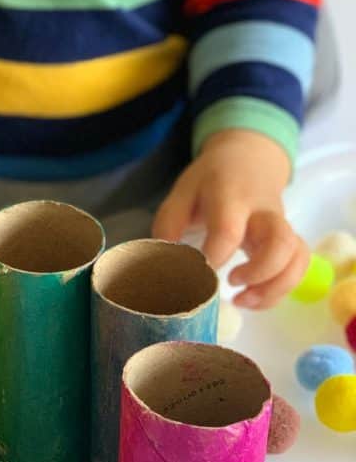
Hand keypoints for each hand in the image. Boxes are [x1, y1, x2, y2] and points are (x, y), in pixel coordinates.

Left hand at [152, 129, 308, 308]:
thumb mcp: (182, 192)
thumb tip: (163, 263)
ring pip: (296, 258)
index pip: (228, 229)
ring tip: (243, 300)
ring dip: (274, 287)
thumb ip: (169, 224)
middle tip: (230, 282)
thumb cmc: (210, 182)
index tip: (197, 273)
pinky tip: (253, 298)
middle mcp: (263, 212)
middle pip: (280, 242)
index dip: (214, 256)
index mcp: (231, 196)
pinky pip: (298, 266)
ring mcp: (281, 226)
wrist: (248, 161)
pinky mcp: (289, 240)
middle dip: (258, 272)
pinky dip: (280, 289)